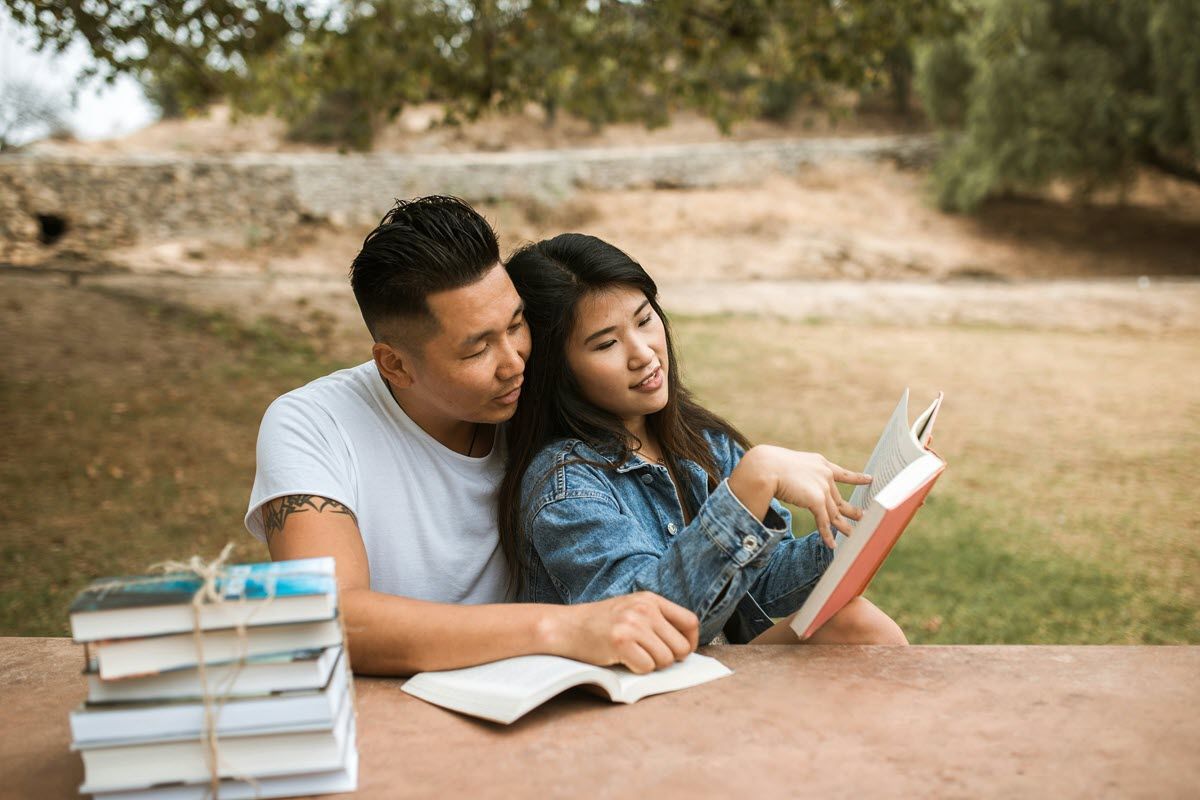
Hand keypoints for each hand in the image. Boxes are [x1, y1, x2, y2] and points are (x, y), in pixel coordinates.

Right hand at [550, 592, 699, 673]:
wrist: (565, 626)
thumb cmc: (600, 623)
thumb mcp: (631, 609)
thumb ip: (656, 619)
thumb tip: (686, 646)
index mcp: (651, 599)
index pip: (691, 622)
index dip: (691, 642)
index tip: (680, 652)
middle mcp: (645, 609)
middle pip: (681, 647)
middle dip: (670, 659)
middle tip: (649, 657)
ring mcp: (633, 624)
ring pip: (666, 660)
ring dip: (652, 665)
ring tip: (633, 656)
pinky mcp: (621, 641)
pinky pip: (647, 667)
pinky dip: (638, 670)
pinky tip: (623, 660)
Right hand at [730, 446, 871, 548]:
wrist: (765, 466)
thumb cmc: (769, 465)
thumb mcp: (789, 467)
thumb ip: (798, 476)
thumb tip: (793, 486)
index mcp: (819, 463)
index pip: (842, 473)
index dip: (856, 478)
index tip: (869, 479)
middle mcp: (825, 474)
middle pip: (839, 498)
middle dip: (850, 509)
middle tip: (862, 516)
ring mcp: (822, 487)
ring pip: (834, 512)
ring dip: (842, 526)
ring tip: (852, 534)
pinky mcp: (816, 500)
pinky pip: (824, 521)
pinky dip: (827, 534)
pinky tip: (831, 544)